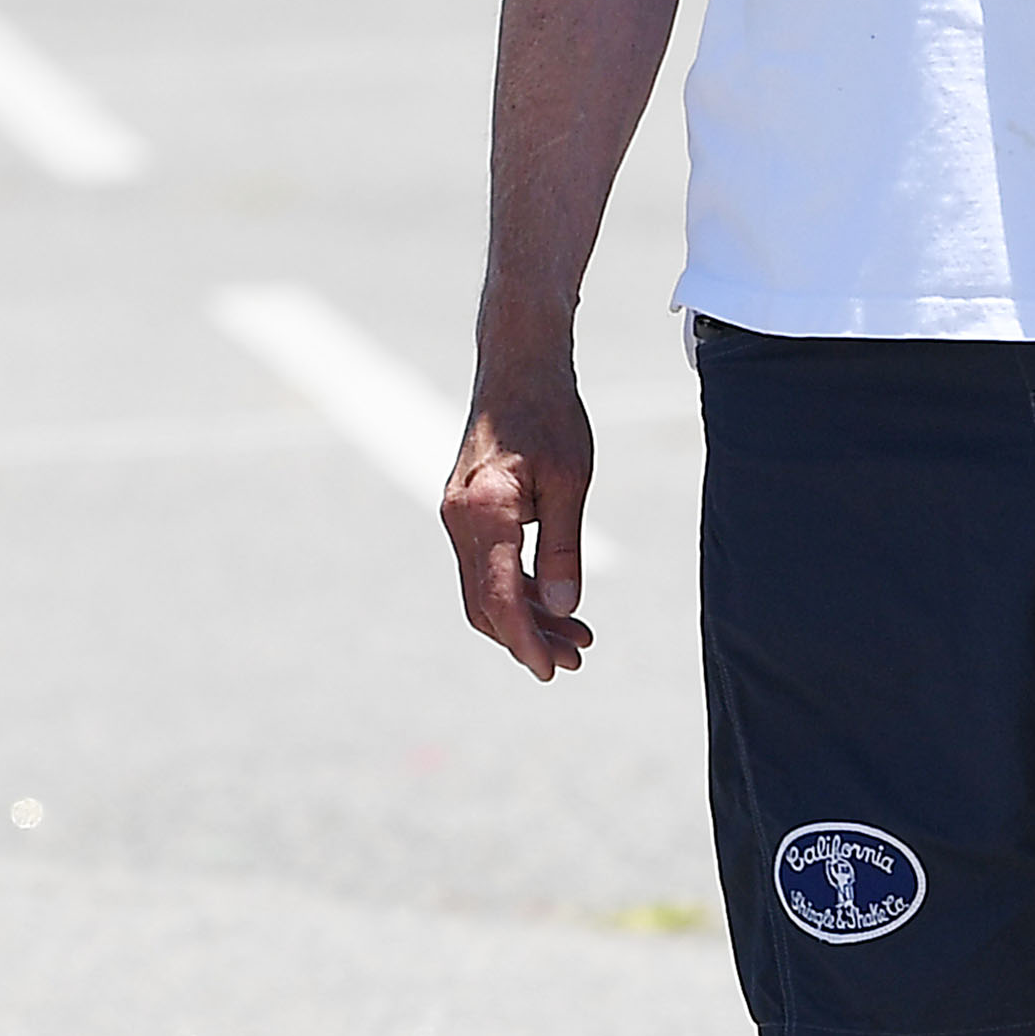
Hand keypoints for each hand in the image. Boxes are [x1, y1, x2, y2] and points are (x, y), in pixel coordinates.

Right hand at [442, 357, 596, 680]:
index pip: (500, 599)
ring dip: (525, 619)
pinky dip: (517, 591)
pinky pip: (486, 566)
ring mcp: (457, 516)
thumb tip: (565, 610)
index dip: (527, 642)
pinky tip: (554, 602)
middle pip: (486, 604)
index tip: (554, 671)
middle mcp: (459, 519)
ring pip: (484, 589)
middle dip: (528, 640)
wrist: (517, 365)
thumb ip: (563, 548)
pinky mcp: (466, 511)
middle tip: (577, 661)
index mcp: (485, 512)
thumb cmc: (550, 413)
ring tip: (576, 639)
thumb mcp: (571, 480)